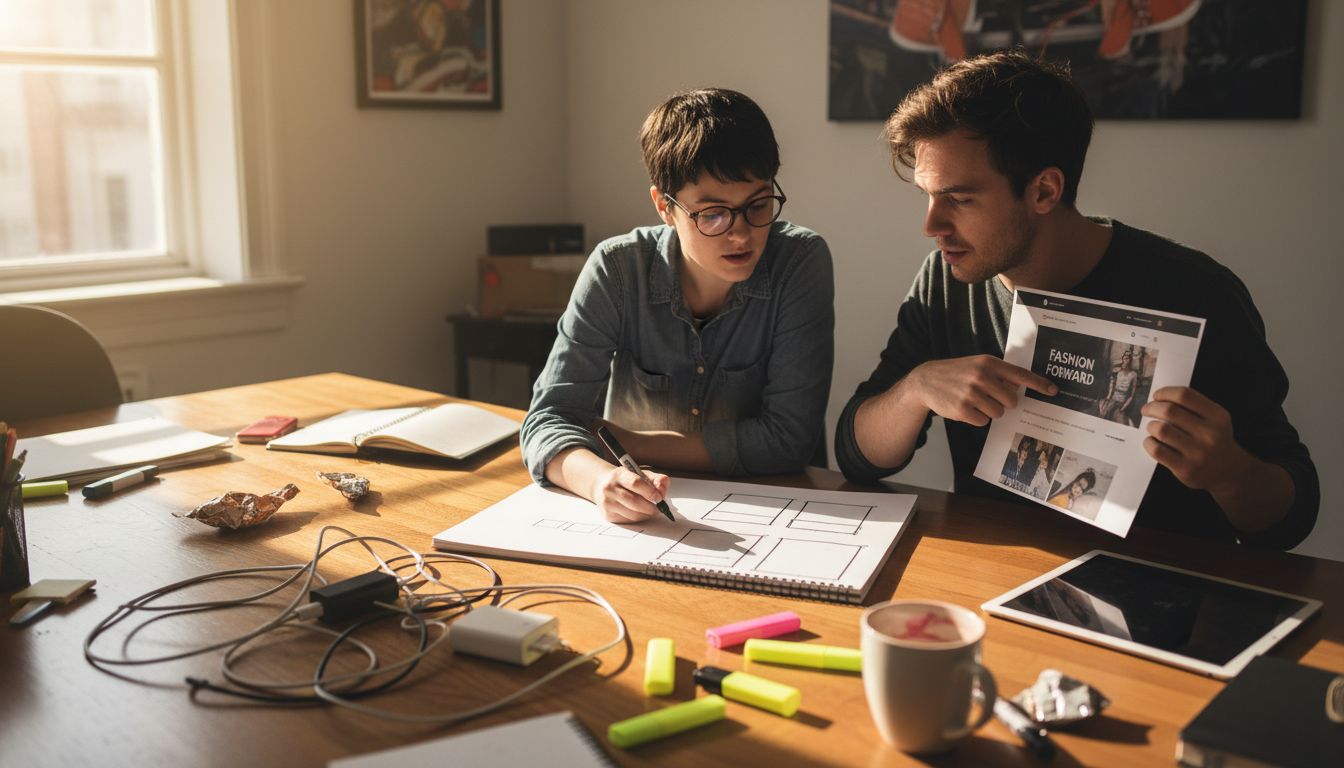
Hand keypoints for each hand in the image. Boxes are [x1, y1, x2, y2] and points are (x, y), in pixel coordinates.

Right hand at [589, 464, 670, 522]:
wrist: (602, 486)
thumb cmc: (626, 480)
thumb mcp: (641, 474)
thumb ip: (657, 479)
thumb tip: (662, 490)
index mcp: (619, 474)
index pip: (636, 483)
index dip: (650, 492)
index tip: (660, 497)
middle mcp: (610, 488)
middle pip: (635, 502)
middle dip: (651, 507)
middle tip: (659, 508)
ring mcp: (607, 503)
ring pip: (633, 514)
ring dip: (646, 514)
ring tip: (652, 510)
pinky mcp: (608, 515)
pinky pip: (629, 521)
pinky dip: (639, 518)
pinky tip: (641, 513)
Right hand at [907, 355, 1057, 426]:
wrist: (926, 380)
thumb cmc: (957, 373)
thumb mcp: (977, 365)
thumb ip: (998, 374)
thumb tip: (1018, 388)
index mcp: (988, 363)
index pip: (1020, 375)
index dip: (1038, 384)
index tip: (1053, 391)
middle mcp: (981, 377)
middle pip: (1011, 401)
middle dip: (1004, 403)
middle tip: (990, 398)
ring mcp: (971, 393)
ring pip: (997, 413)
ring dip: (989, 411)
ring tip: (974, 401)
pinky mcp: (962, 409)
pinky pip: (982, 421)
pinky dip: (976, 418)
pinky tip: (964, 408)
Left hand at [1140, 387, 1249, 492]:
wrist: (1228, 471)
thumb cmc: (1215, 440)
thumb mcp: (1215, 420)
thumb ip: (1194, 406)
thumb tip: (1161, 397)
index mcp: (1217, 417)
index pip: (1184, 396)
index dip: (1165, 392)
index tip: (1156, 396)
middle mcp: (1210, 434)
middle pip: (1169, 411)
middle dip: (1152, 407)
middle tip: (1146, 410)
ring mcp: (1198, 453)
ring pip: (1161, 430)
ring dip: (1151, 426)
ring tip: (1152, 427)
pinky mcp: (1185, 468)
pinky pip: (1157, 449)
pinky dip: (1149, 442)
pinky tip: (1152, 441)